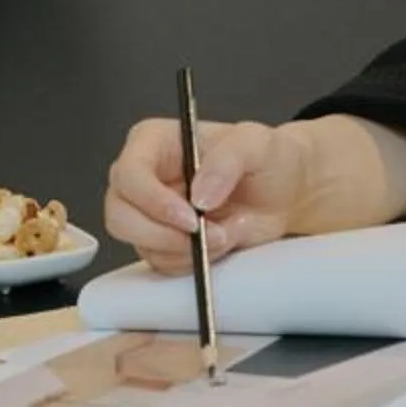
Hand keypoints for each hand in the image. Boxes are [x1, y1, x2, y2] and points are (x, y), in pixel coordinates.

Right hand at [103, 116, 313, 276]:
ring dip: (188, 250)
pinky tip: (224, 240)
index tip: (190, 217)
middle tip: (208, 236)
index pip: (129, 174)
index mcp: (153, 142)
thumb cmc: (267, 158)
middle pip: (120, 216)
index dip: (152, 201)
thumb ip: (228, 160)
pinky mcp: (163, 242)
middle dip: (164, 235)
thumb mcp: (256, 143)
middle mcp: (143, 178)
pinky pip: (164, 264)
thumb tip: (200, 195)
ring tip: (228, 231)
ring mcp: (150, 214)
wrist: (285, 193)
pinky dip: (196, 262)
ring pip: (142, 246)